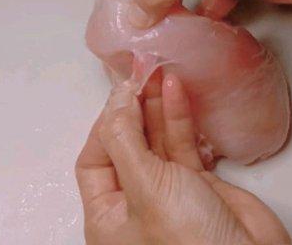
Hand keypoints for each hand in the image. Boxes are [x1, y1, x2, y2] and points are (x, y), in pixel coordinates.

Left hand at [76, 72, 291, 244]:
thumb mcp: (146, 189)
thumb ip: (125, 141)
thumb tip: (117, 101)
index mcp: (109, 215)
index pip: (95, 159)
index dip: (105, 123)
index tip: (120, 93)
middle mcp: (135, 200)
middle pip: (126, 143)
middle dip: (133, 108)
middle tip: (140, 75)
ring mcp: (167, 189)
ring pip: (155, 139)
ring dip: (156, 107)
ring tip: (157, 75)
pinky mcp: (196, 181)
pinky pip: (181, 142)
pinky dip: (178, 117)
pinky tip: (175, 91)